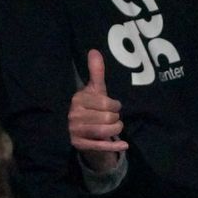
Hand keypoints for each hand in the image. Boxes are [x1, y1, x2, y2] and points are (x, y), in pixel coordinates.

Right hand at [69, 49, 127, 172]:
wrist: (85, 133)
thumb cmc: (93, 108)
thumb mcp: (96, 90)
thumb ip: (96, 72)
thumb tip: (94, 50)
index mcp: (78, 99)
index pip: (105, 102)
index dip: (115, 105)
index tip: (114, 106)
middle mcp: (73, 115)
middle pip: (107, 118)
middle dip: (116, 119)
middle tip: (113, 118)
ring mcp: (74, 131)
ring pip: (105, 131)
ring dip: (116, 129)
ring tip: (116, 127)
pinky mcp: (79, 145)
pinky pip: (101, 146)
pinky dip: (114, 146)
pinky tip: (124, 145)